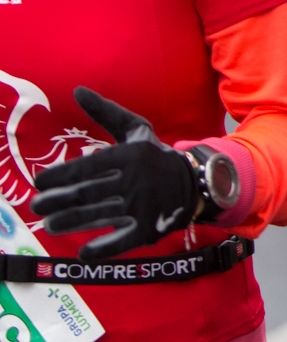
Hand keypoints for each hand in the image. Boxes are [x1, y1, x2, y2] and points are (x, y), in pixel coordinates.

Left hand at [31, 88, 199, 260]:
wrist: (195, 181)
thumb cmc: (154, 156)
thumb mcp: (135, 130)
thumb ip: (105, 112)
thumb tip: (77, 90)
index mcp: (129, 156)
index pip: (86, 167)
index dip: (59, 176)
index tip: (39, 183)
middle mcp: (134, 181)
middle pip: (86, 193)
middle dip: (57, 201)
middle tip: (37, 206)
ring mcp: (141, 206)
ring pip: (98, 216)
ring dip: (69, 222)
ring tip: (50, 224)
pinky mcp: (148, 229)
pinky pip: (121, 241)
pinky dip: (101, 248)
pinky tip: (83, 251)